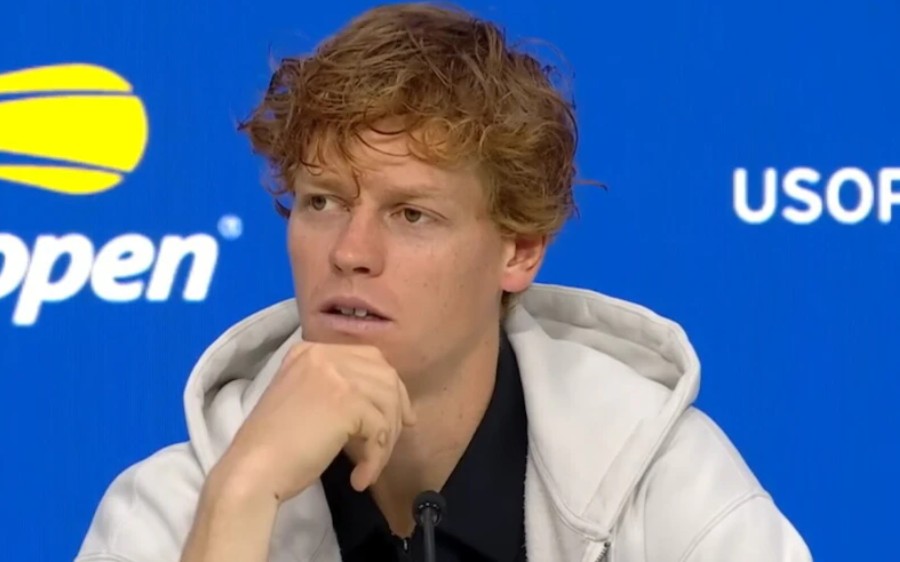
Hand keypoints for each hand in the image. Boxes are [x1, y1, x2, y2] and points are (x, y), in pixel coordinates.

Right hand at [213, 342, 416, 502]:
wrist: (251, 471)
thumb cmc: (274, 447)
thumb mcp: (305, 401)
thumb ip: (337, 390)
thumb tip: (386, 398)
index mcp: (310, 352)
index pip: (368, 358)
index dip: (389, 386)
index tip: (398, 415)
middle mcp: (322, 356)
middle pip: (384, 375)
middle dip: (396, 408)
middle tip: (394, 439)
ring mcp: (335, 375)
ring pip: (387, 402)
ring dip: (386, 440)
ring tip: (370, 467)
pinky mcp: (346, 401)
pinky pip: (380, 430)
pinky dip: (376, 458)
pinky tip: (360, 478)